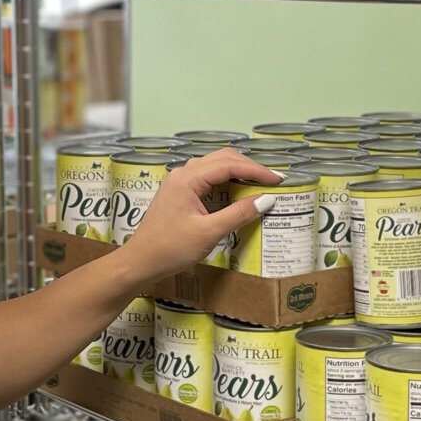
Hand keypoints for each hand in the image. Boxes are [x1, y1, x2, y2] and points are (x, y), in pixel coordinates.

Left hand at [117, 148, 283, 286]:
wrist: (141, 262)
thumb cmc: (170, 249)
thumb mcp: (209, 233)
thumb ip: (238, 214)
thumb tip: (266, 200)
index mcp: (187, 179)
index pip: (228, 164)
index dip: (256, 170)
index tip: (278, 180)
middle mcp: (182, 174)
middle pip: (222, 158)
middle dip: (249, 167)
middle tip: (272, 181)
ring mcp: (179, 182)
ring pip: (214, 166)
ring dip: (237, 171)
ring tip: (259, 184)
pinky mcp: (180, 193)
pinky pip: (207, 178)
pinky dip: (226, 181)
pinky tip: (237, 192)